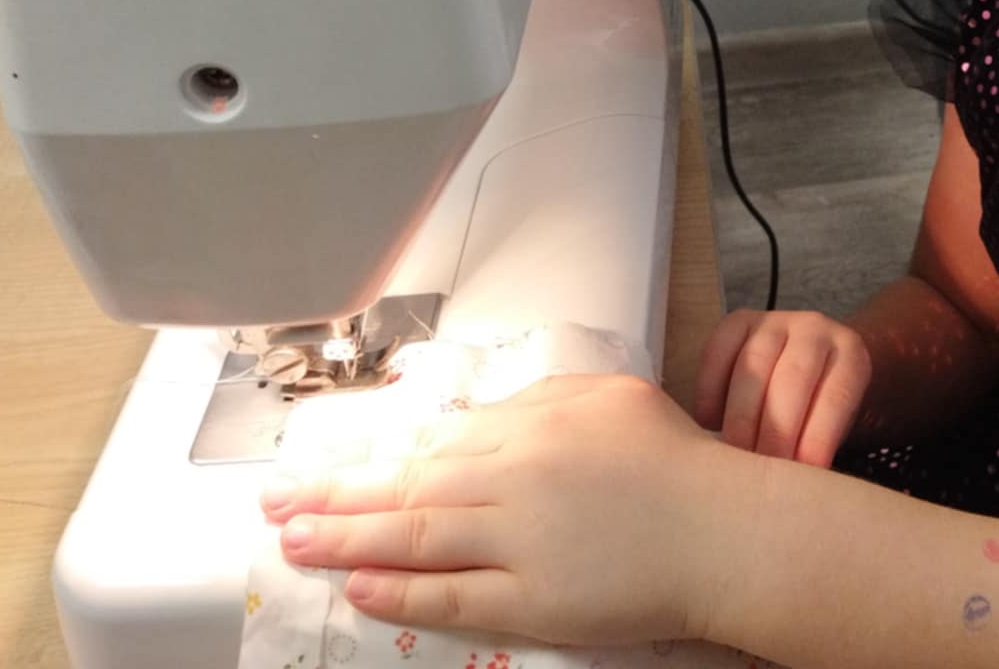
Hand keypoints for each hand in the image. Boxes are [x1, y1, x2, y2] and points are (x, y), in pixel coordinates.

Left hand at [261, 375, 748, 644]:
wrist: (724, 528)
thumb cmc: (678, 462)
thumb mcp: (609, 400)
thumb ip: (541, 403)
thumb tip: (479, 421)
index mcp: (533, 423)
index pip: (433, 440)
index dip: (370, 455)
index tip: (320, 462)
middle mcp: (516, 474)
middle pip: (409, 483)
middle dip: (334, 493)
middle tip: (274, 503)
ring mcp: (519, 538)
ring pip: (416, 534)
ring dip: (347, 537)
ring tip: (294, 541)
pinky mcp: (532, 597)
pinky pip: (452, 595)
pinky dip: (401, 590)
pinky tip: (359, 585)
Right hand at [694, 308, 872, 465]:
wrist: (808, 367)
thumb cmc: (820, 410)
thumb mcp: (833, 424)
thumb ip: (817, 444)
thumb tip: (792, 488)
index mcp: (851, 355)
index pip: (836, 395)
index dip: (818, 437)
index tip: (801, 473)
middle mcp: (816, 329)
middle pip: (793, 377)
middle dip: (774, 430)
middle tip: (760, 472)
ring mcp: (775, 320)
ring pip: (752, 364)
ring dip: (740, 416)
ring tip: (734, 456)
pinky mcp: (739, 321)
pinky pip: (718, 349)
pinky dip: (710, 388)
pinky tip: (709, 422)